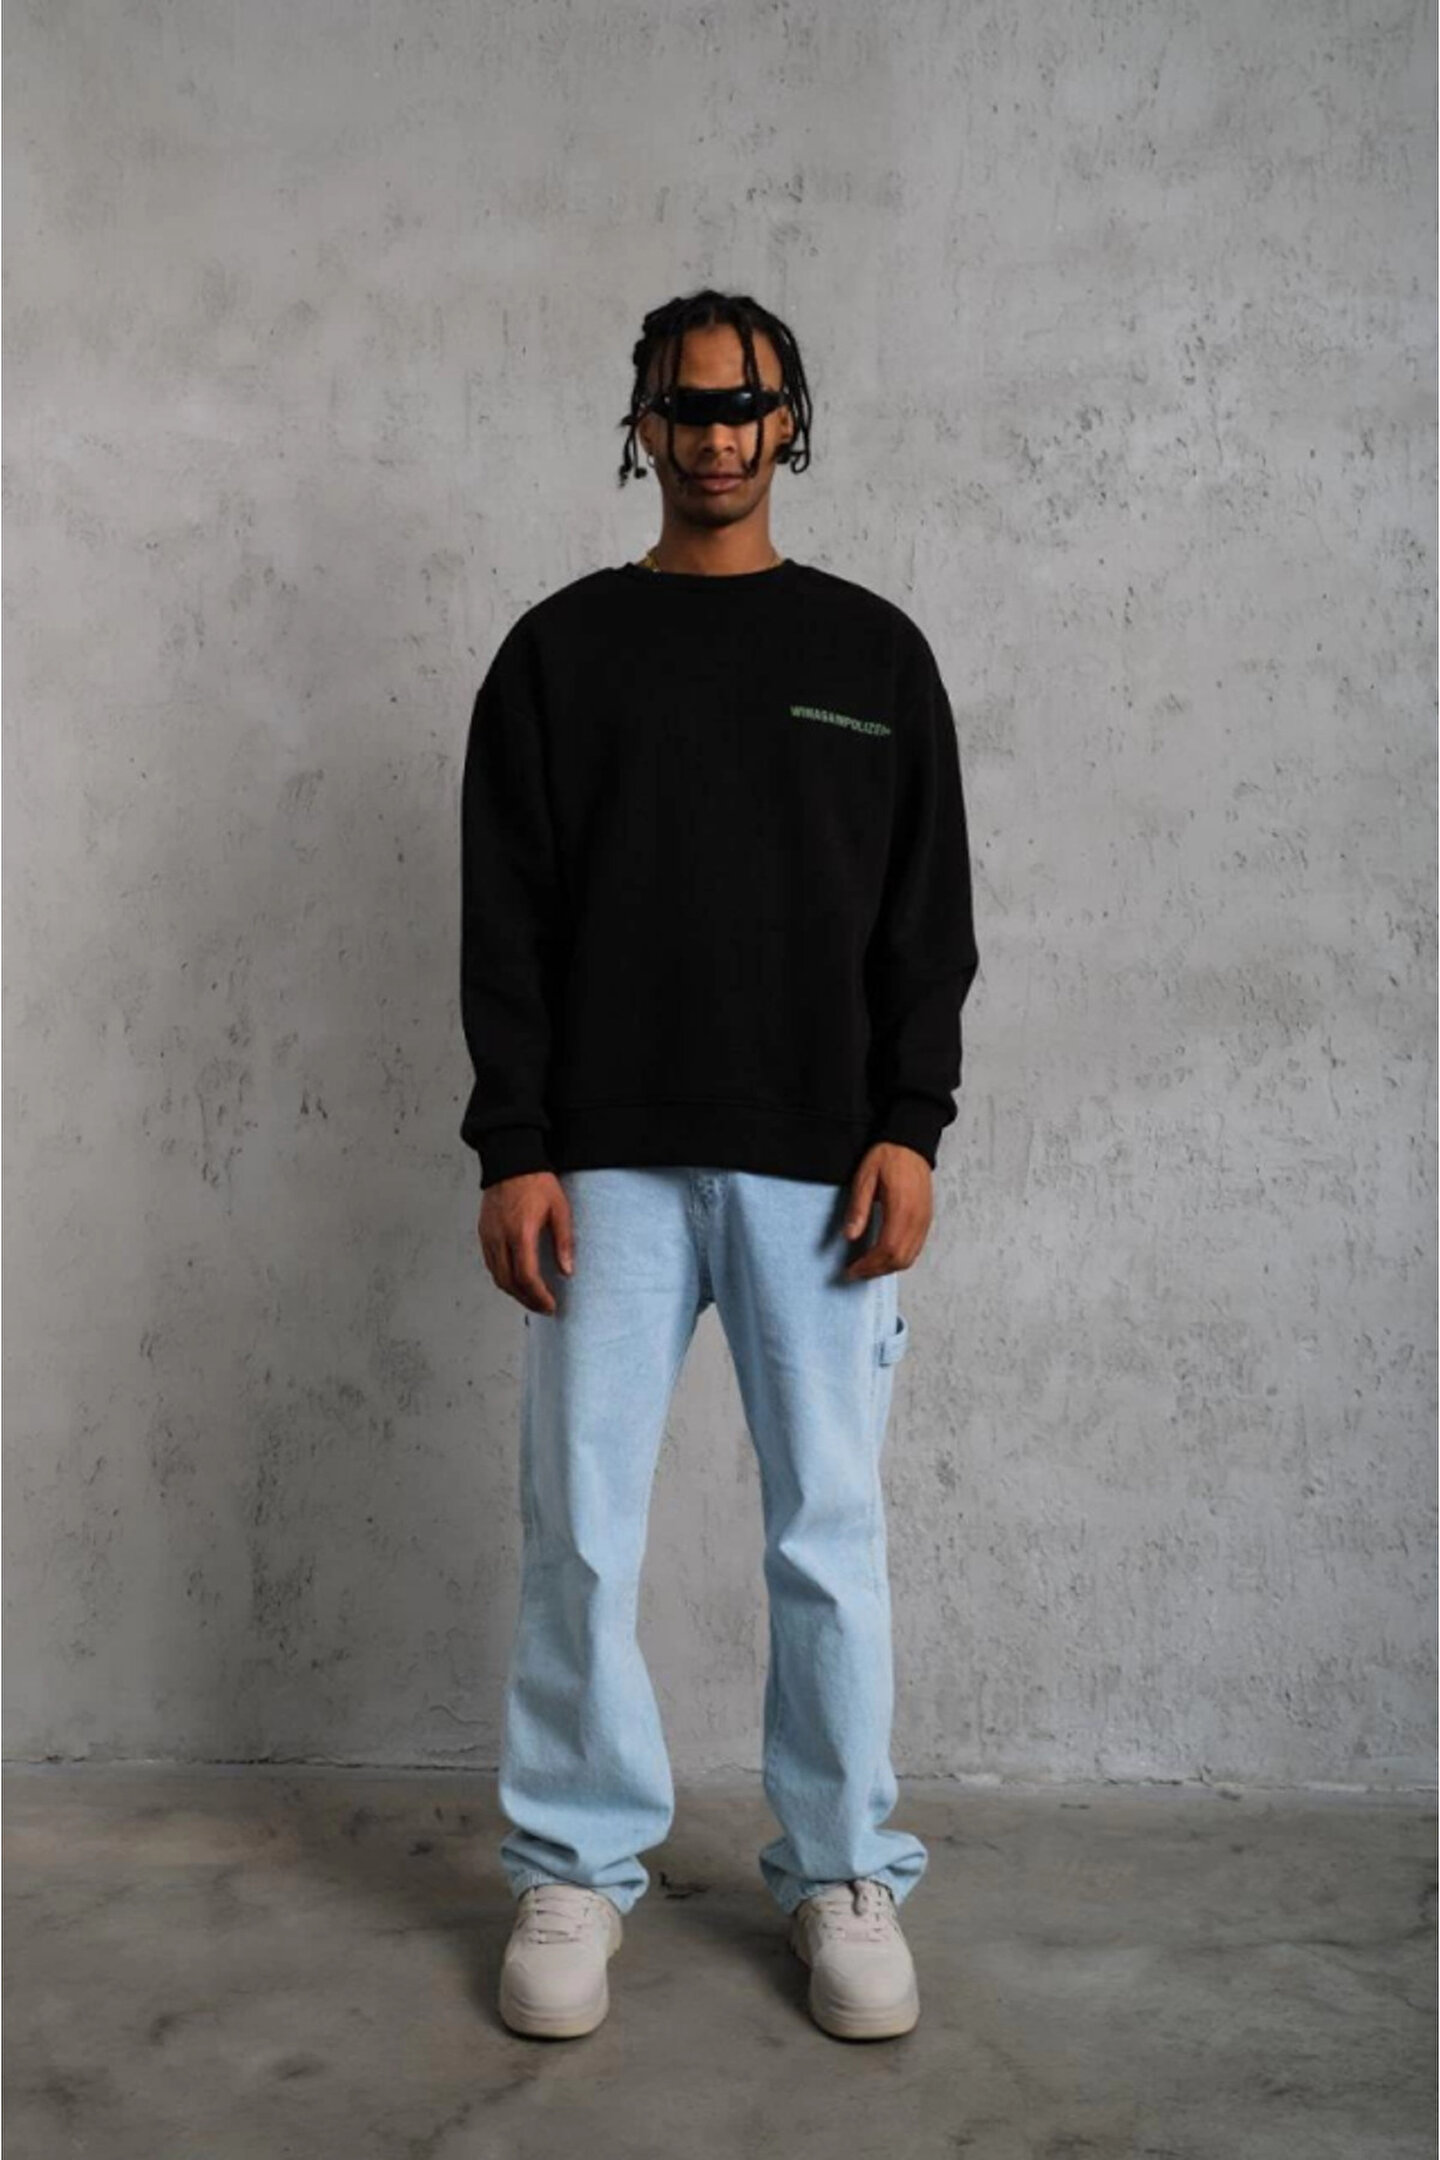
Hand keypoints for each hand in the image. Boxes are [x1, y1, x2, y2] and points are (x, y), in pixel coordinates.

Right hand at [479, 1171, 573, 1313]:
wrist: (510, 1161)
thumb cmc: (536, 1182)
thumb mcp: (560, 1209)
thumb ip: (564, 1242)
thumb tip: (567, 1271)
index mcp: (520, 1232)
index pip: (526, 1276)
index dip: (538, 1296)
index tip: (550, 1305)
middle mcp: (500, 1238)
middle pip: (508, 1282)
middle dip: (526, 1300)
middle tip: (543, 1307)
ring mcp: (489, 1236)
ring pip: (497, 1276)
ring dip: (514, 1292)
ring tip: (532, 1298)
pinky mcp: (483, 1233)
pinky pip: (491, 1263)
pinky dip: (503, 1277)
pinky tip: (516, 1279)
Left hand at [842, 1143, 932, 1278]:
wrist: (911, 1143)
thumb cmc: (888, 1157)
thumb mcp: (865, 1178)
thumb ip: (858, 1208)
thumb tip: (850, 1236)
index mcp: (901, 1210)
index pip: (886, 1250)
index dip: (868, 1265)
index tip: (851, 1270)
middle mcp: (917, 1219)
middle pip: (899, 1260)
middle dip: (876, 1271)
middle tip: (856, 1273)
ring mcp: (924, 1221)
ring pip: (909, 1258)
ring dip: (888, 1268)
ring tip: (868, 1267)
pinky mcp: (926, 1219)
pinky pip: (916, 1248)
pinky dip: (899, 1259)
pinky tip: (884, 1256)